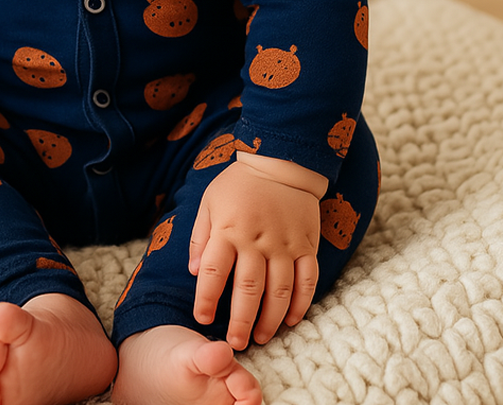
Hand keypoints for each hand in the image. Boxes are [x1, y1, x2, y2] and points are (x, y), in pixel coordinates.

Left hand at [188, 155, 324, 348]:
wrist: (280, 161)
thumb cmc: (238, 184)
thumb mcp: (209, 201)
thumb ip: (200, 236)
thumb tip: (194, 271)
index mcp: (228, 230)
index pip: (213, 273)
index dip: (206, 299)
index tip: (202, 318)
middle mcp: (256, 240)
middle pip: (248, 290)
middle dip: (239, 321)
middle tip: (236, 343)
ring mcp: (284, 244)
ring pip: (279, 291)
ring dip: (271, 320)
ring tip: (261, 337)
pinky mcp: (307, 244)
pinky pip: (308, 280)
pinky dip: (301, 303)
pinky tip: (292, 319)